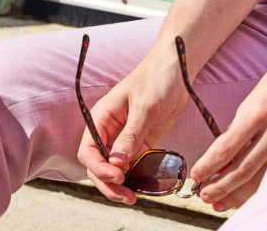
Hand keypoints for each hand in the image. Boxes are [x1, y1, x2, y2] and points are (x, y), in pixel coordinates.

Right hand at [76, 44, 188, 203]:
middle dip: (108, 183)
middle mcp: (110, 131)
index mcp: (102, 118)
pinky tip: (145, 186)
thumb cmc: (156, 78)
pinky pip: (134, 166)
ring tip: (133, 197)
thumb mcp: (145, 105)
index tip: (117, 175)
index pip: (89, 150)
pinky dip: (136, 178)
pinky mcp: (141, 143)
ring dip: (121, 185)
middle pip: (99, 165)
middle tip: (126, 196)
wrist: (177, 69)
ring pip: (115, 169)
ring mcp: (125, 138)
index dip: (98, 168)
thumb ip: (132, 134)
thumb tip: (117, 162)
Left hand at [190, 53, 266, 211]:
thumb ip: (239, 127)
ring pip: (259, 177)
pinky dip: (256, 187)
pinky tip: (243, 194)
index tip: (196, 174)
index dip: (209, 165)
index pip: (227, 147)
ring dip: (236, 193)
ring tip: (218, 201)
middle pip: (243, 169)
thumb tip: (222, 154)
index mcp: (256, 113)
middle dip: (220, 186)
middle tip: (203, 194)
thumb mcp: (251, 100)